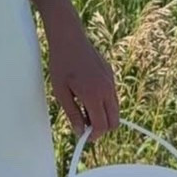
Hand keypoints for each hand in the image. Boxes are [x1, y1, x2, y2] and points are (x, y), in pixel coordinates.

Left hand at [45, 15, 119, 140]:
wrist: (69, 39)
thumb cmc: (61, 64)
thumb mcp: (61, 93)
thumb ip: (72, 114)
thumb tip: (80, 132)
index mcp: (94, 95)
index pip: (102, 125)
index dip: (94, 136)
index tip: (85, 137)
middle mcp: (107, 89)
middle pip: (114, 121)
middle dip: (102, 128)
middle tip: (86, 125)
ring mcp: (110, 81)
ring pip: (115, 109)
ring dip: (103, 115)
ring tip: (82, 107)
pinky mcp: (110, 74)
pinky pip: (112, 96)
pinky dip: (104, 103)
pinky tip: (86, 95)